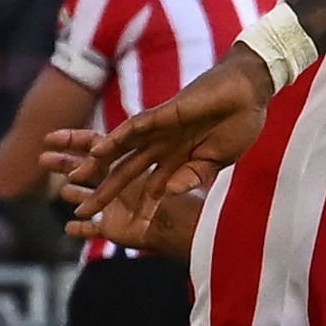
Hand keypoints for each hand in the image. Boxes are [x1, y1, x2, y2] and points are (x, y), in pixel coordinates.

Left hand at [70, 59, 269, 246]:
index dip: (138, 209)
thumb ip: (192, 177)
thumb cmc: (238, 125)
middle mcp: (162, 147)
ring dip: (97, 163)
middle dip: (103, 192)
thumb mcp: (216, 161)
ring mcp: (160, 130)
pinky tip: (97, 150)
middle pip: (125, 172)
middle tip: (79, 211)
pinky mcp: (164, 114)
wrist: (251, 94)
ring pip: (121, 150)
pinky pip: (134, 127)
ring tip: (73, 177)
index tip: (121, 231)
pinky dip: (116, 139)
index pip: (150, 189)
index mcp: (177, 160)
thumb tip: (168, 194)